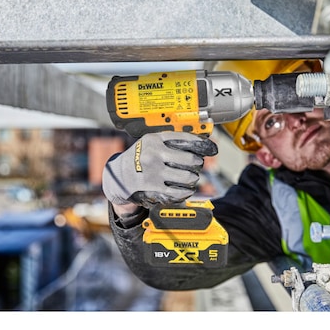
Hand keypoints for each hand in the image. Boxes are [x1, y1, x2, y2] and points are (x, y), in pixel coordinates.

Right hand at [102, 131, 217, 208]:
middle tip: (197, 165)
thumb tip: (199, 143)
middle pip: (190, 160)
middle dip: (197, 164)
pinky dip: (186, 191)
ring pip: (187, 177)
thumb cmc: (139, 157)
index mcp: (155, 139)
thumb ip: (169, 141)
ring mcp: (154, 170)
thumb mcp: (150, 142)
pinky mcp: (153, 186)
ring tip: (191, 177)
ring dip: (193, 179)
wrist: (119, 174)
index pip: (185, 139)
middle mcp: (155, 153)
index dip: (202, 144)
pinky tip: (186, 189)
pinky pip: (178, 191)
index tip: (211, 148)